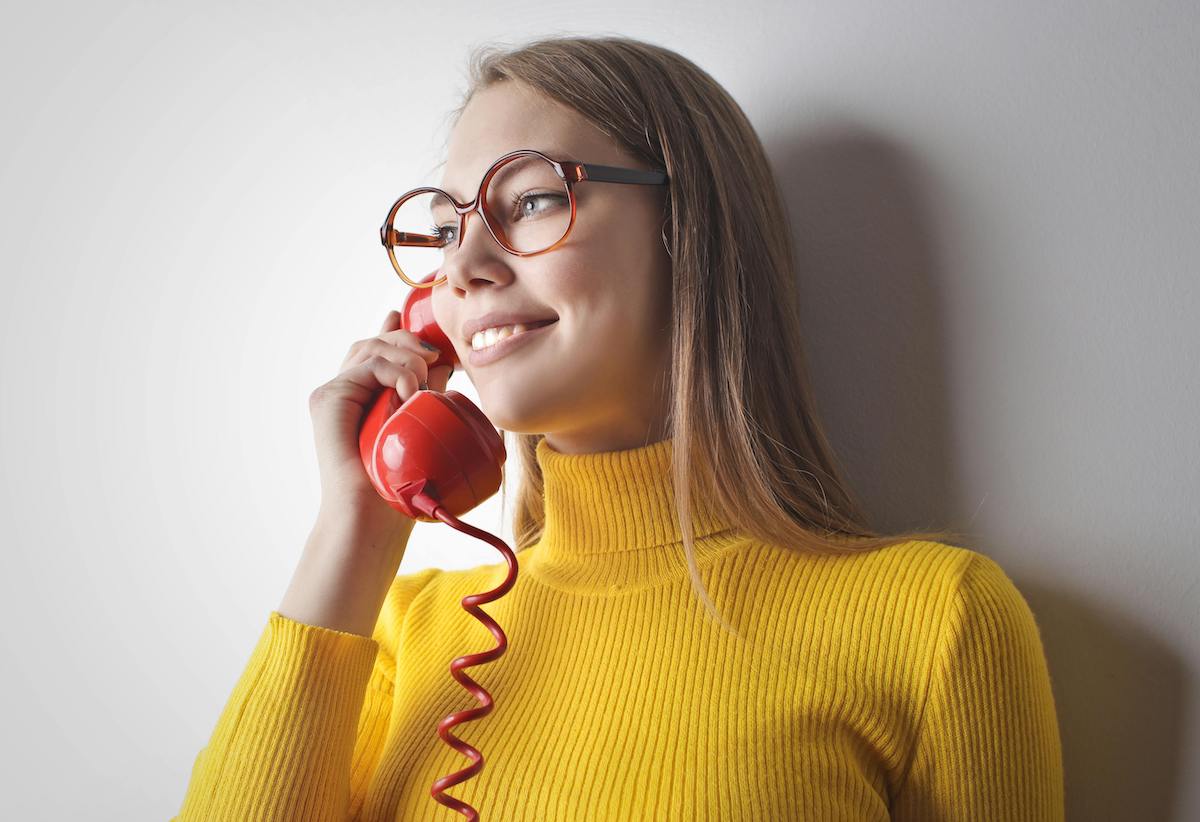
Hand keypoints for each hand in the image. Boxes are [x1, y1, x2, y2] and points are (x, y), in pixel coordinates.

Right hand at [307, 309, 453, 528]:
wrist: (372, 516)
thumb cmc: (397, 484)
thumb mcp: (420, 425)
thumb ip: (427, 392)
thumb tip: (445, 364)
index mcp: (364, 399)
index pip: (378, 353)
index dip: (395, 332)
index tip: (412, 317)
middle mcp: (346, 393)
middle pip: (375, 344)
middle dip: (409, 341)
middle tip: (436, 354)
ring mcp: (334, 394)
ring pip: (372, 349)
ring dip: (407, 357)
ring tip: (424, 384)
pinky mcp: (328, 398)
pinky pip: (368, 366)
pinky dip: (395, 372)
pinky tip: (409, 392)